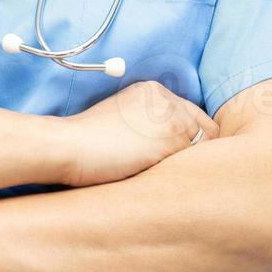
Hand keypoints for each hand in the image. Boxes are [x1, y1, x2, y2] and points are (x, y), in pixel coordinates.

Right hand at [65, 80, 217, 185]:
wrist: (69, 145)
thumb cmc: (86, 141)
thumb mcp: (121, 118)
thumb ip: (145, 123)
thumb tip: (162, 144)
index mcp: (153, 91)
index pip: (189, 115)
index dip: (188, 139)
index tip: (180, 157)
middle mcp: (167, 98)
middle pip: (202, 128)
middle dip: (196, 150)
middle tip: (183, 172)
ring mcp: (172, 116)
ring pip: (203, 144)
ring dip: (191, 162)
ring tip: (175, 180)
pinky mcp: (172, 137)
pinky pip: (196, 157)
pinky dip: (186, 171)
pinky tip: (169, 181)